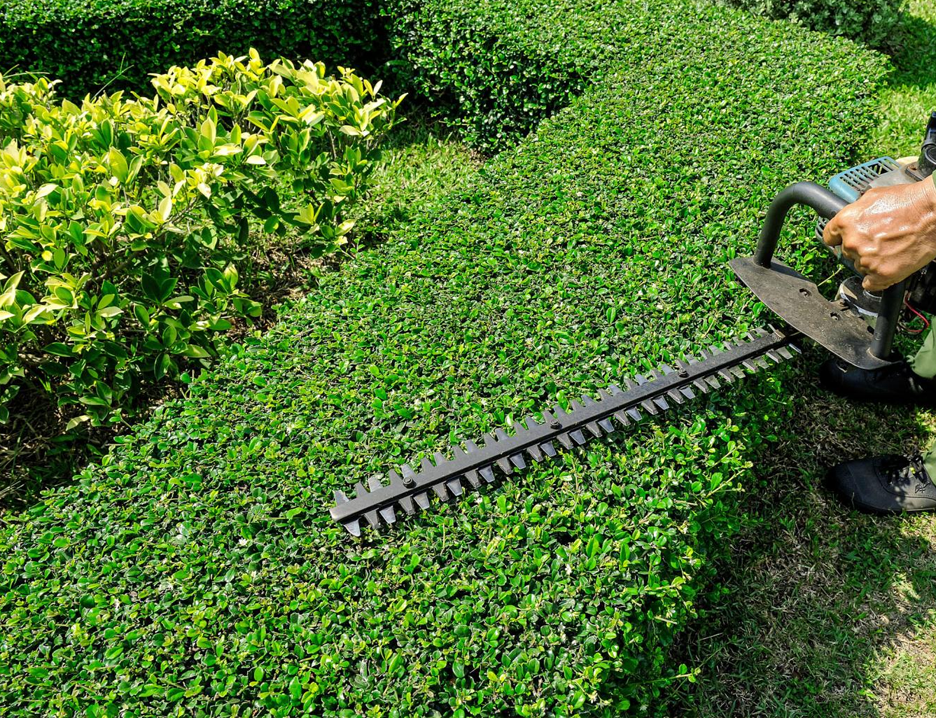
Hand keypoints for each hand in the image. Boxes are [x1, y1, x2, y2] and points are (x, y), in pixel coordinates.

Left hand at [822, 176, 935, 291]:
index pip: (829, 236)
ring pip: (860, 266)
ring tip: (890, 249)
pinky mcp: (881, 274)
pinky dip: (876, 279)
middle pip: (847, 252)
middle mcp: (852, 242)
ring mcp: (866, 260)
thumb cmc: (909, 202)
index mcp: (846, 222)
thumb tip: (852, 218)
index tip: (844, 239)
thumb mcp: (873, 196)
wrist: (933, 213)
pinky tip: (886, 268)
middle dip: (860, 247)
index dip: (839, 237)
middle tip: (879, 240)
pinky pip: (870, 284)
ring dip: (871, 261)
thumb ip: (856, 211)